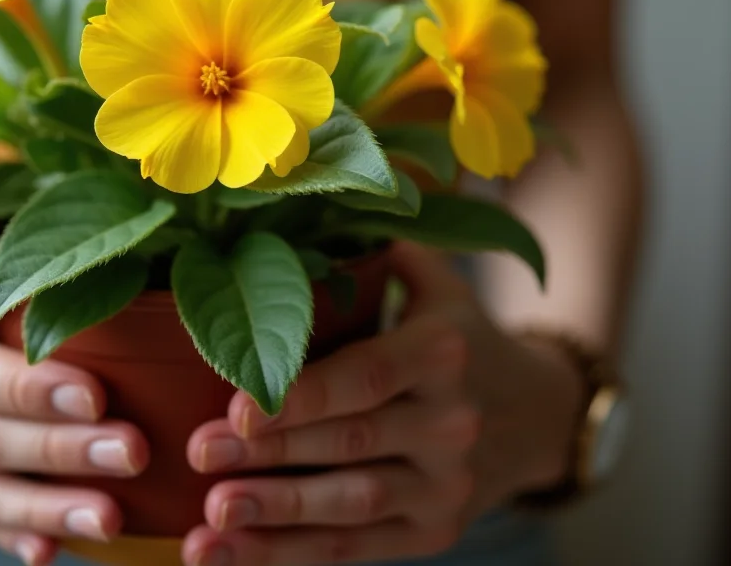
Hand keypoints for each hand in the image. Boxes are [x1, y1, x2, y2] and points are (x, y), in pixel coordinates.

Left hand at [181, 242, 583, 565]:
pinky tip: (232, 555)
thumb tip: (287, 200)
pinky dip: (291, 556)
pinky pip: (358, 549)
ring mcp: (448, 484)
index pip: (366, 376)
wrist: (534, 413)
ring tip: (208, 523)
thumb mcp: (432, 280)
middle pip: (350, 443)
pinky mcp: (436, 532)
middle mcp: (453, 421)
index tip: (233, 410)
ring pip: (352, 506)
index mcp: (442, 350)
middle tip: (197, 457)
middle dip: (269, 457)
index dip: (299, 398)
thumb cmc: (453, 335)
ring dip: (275, 517)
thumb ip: (372, 246)